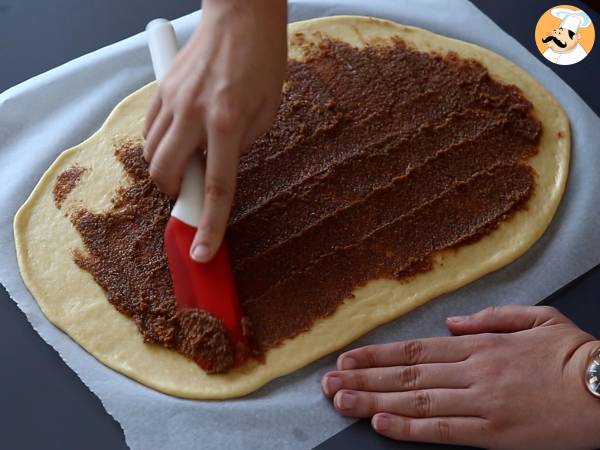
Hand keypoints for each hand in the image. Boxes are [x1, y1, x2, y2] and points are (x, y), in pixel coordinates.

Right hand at [143, 0, 286, 261]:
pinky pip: (149, 130)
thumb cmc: (262, 59)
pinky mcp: (161, 88)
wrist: (241, 13)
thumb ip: (242, 144)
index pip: (217, 188)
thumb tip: (219, 165)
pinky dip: (159, 145)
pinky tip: (178, 139)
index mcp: (228, 123)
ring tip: (189, 161)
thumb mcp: (268, 110)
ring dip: (166, 170)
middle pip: (165, 175)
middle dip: (176, 194)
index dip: (210, 226)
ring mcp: (172, 101)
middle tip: (192, 191)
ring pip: (150, 154)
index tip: (203, 253)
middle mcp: (193, 114)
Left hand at [321, 305, 599, 449]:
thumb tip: (451, 321)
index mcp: (479, 346)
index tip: (348, 356)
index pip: (415, 349)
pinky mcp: (495, 434)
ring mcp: (481, 403)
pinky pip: (444, 430)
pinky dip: (410, 428)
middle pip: (407, 375)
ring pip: (416, 401)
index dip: (378, 354)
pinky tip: (382, 424)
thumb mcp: (534, 319)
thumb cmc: (575, 354)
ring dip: (374, 401)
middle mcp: (472, 372)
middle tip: (328, 381)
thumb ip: (488, 319)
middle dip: (363, 377)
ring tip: (341, 400)